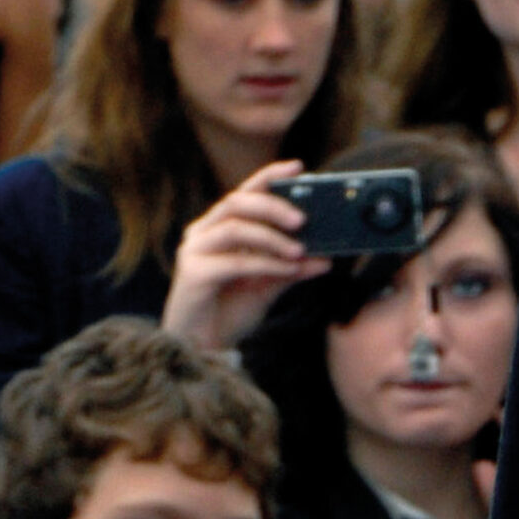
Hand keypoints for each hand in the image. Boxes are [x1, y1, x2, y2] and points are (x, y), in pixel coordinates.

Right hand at [161, 162, 327, 350]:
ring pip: (235, 226)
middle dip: (273, 206)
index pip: (244, 192)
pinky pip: (233, 260)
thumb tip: (325, 258)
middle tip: (302, 219)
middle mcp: (203, 231)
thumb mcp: (267, 286)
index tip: (298, 167)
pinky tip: (285, 269)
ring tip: (298, 250)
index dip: (269, 175)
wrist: (201, 351)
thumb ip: (291, 269)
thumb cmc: (229, 312)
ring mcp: (195, 250)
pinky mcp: (193, 273)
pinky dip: (263, 262)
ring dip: (271, 237)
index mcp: (218, 227)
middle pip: (238, 202)